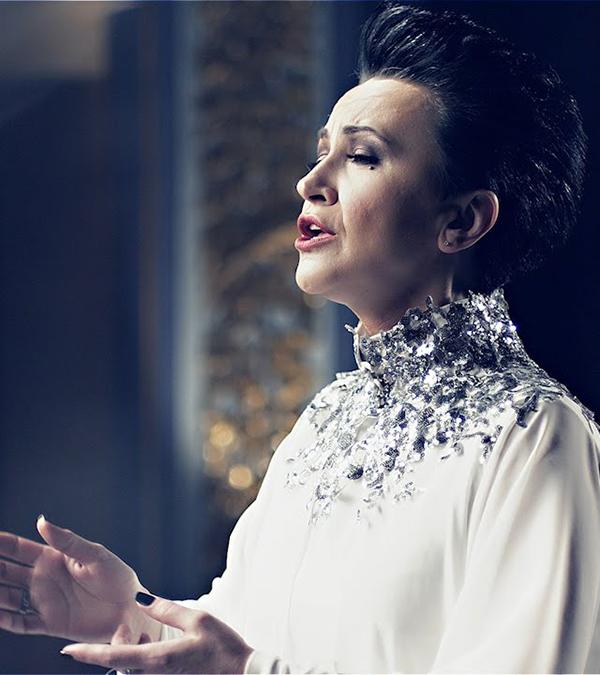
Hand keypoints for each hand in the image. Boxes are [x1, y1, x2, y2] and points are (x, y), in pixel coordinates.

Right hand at [0, 516, 160, 643]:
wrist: (131, 610)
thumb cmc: (117, 577)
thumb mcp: (95, 555)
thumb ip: (67, 541)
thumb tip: (41, 521)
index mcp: (54, 558)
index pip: (19, 550)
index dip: (1, 545)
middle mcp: (44, 579)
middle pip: (7, 573)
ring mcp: (44, 601)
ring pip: (8, 598)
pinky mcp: (49, 623)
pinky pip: (20, 622)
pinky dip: (4, 620)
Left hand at [61, 592, 253, 673]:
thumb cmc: (223, 647)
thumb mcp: (198, 619)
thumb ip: (167, 609)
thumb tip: (140, 599)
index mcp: (158, 658)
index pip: (114, 657)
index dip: (88, 654)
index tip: (67, 650)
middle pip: (119, 668)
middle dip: (109, 654)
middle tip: (103, 641)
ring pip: (132, 673)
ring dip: (126, 660)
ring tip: (127, 644)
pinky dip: (141, 666)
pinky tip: (154, 652)